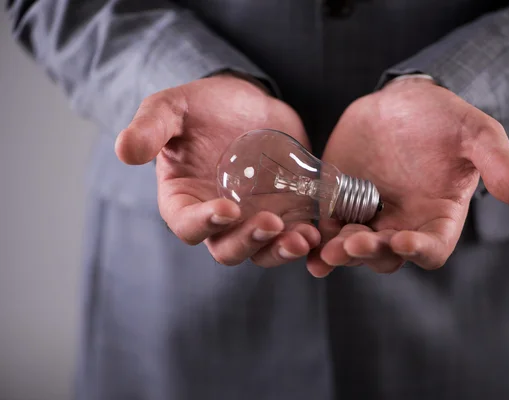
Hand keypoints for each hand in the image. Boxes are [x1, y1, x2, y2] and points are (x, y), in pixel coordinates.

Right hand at [115, 74, 319, 266]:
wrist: (248, 102)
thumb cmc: (203, 107)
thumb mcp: (173, 108)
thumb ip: (151, 127)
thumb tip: (124, 151)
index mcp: (185, 199)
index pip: (187, 225)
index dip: (204, 224)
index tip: (226, 209)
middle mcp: (219, 218)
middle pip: (228, 249)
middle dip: (248, 242)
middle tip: (270, 224)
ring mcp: (254, 218)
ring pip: (264, 251)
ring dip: (282, 250)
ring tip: (303, 238)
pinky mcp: (285, 212)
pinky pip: (294, 237)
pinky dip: (306, 241)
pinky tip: (320, 232)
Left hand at [307, 77, 508, 276]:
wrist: (401, 103)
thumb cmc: (444, 117)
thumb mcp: (476, 131)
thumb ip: (495, 161)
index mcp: (438, 217)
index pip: (431, 248)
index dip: (418, 250)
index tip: (403, 240)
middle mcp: (402, 224)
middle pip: (386, 255)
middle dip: (370, 252)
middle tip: (353, 243)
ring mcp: (367, 217)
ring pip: (351, 249)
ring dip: (338, 253)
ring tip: (325, 251)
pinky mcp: (338, 203)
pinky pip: (325, 228)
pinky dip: (315, 238)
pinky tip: (302, 239)